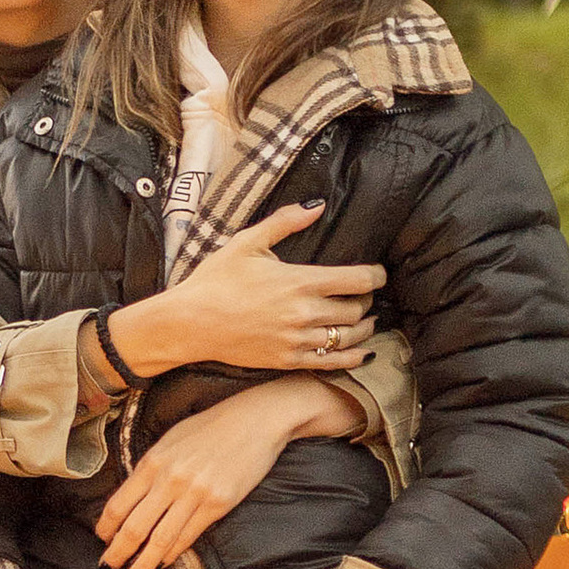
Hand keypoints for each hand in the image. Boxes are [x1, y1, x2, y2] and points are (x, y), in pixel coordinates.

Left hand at [96, 376, 363, 568]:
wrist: (256, 420)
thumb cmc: (211, 427)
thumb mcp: (171, 440)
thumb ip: (150, 468)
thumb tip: (132, 499)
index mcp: (153, 462)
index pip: (118, 504)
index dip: (105, 529)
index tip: (100, 541)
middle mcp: (170, 480)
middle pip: (134, 528)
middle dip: (117, 554)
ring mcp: (195, 494)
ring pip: (160, 539)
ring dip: (143, 563)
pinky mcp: (218, 504)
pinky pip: (189, 536)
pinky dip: (172, 553)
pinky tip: (163, 563)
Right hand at [119, 203, 386, 378]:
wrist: (190, 322)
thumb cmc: (216, 280)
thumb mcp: (247, 242)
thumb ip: (285, 221)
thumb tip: (317, 205)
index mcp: (300, 281)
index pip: (359, 280)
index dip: (377, 276)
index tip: (378, 273)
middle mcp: (305, 313)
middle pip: (358, 309)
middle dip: (366, 300)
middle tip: (363, 295)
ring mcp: (298, 340)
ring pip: (350, 337)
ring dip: (364, 328)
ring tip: (365, 321)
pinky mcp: (288, 360)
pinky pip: (332, 362)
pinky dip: (353, 358)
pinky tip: (361, 352)